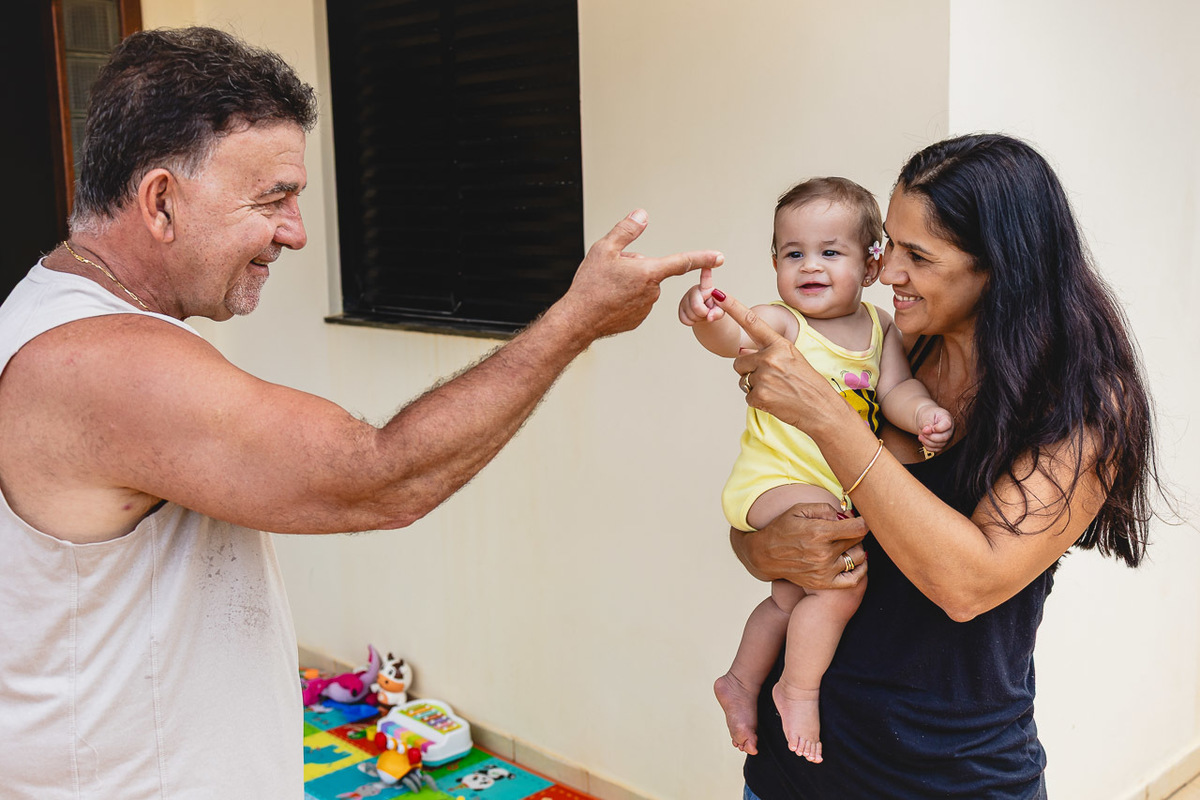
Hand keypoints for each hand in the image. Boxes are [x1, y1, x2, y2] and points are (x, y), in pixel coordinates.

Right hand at [561, 210, 722, 338]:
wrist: (578, 319)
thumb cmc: (590, 285)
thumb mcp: (604, 249)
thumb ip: (626, 230)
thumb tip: (642, 215)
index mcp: (649, 272)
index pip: (682, 262)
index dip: (702, 258)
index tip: (719, 257)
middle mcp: (652, 292)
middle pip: (651, 271)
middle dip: (636, 268)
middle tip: (611, 273)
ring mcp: (646, 308)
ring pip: (642, 287)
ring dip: (630, 283)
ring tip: (607, 288)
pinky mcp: (637, 320)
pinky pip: (636, 303)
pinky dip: (624, 299)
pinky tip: (608, 301)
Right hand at [677, 268, 724, 326]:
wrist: (707, 315)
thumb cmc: (715, 308)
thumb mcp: (722, 310)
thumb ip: (718, 312)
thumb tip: (709, 316)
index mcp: (706, 287)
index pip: (705, 280)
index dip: (705, 273)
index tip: (706, 265)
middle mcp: (694, 290)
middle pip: (696, 306)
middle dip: (703, 313)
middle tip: (708, 312)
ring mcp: (686, 299)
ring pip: (690, 314)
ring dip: (699, 319)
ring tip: (703, 313)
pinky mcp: (680, 308)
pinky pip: (684, 319)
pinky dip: (692, 322)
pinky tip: (695, 317)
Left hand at [712, 289, 838, 432]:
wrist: (820, 408)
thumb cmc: (807, 383)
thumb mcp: (792, 358)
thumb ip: (768, 352)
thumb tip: (742, 352)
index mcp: (779, 344)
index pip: (751, 322)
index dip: (732, 307)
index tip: (717, 294)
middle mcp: (770, 357)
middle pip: (739, 360)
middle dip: (749, 369)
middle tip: (772, 378)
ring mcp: (764, 376)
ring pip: (743, 378)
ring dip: (754, 385)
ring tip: (776, 389)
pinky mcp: (760, 395)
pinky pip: (747, 395)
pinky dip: (758, 400)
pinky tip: (775, 400)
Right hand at [730, 502, 868, 589]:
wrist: (764, 555)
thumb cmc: (782, 529)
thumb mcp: (799, 509)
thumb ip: (825, 508)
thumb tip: (846, 514)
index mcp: (819, 532)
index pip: (858, 527)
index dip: (863, 521)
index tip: (860, 519)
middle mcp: (824, 553)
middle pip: (858, 540)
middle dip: (856, 532)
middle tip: (848, 529)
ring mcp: (825, 570)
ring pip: (858, 557)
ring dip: (857, 548)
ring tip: (847, 543)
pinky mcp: (823, 582)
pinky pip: (853, 579)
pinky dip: (859, 569)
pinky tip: (854, 561)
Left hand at [917, 404, 953, 452]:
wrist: (925, 419)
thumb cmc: (927, 415)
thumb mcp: (926, 415)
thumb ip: (927, 422)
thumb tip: (927, 430)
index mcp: (947, 418)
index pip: (947, 425)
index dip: (937, 428)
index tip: (930, 427)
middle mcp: (949, 429)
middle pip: (944, 437)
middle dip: (931, 436)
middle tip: (923, 432)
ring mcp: (946, 437)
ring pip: (940, 445)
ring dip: (928, 442)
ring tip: (921, 435)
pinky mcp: (941, 444)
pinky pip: (936, 449)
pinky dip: (928, 446)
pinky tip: (924, 439)